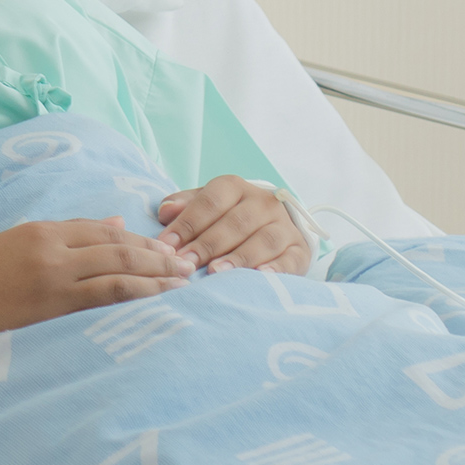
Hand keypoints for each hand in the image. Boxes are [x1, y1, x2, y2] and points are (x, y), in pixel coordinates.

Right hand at [0, 216, 194, 344]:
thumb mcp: (9, 248)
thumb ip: (60, 239)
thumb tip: (114, 225)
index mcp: (39, 231)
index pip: (101, 229)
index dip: (138, 239)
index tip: (163, 249)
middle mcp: (50, 249)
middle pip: (118, 247)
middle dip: (157, 255)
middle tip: (186, 265)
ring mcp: (52, 279)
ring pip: (119, 271)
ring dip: (156, 277)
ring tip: (183, 284)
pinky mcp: (50, 310)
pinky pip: (104, 300)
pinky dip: (136, 298)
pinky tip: (156, 303)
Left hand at [156, 176, 310, 274]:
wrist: (272, 225)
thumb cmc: (226, 217)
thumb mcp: (204, 206)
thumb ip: (184, 206)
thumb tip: (165, 212)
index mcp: (235, 187)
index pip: (211, 201)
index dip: (188, 223)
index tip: (167, 244)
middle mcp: (263, 203)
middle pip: (235, 222)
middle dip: (208, 244)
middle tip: (186, 262)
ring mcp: (284, 226)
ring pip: (263, 240)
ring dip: (238, 257)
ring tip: (216, 272)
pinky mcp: (299, 250)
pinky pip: (290, 259)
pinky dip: (276, 268)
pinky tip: (259, 277)